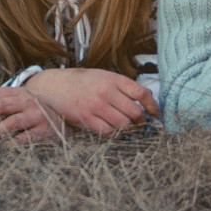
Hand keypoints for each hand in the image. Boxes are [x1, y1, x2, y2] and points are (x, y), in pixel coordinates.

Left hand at [0, 86, 64, 141]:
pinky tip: (3, 148)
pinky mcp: (44, 130)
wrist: (63, 124)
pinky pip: (23, 138)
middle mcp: (28, 100)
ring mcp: (37, 114)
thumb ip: (2, 109)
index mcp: (19, 92)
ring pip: (10, 122)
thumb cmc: (34, 117)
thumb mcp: (20, 105)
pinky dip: (10, 144)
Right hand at [24, 68, 158, 133]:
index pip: (141, 93)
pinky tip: (114, 131)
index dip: (153, 105)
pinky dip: (115, 134)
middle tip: (142, 124)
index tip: (156, 113)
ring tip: (129, 129)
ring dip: (130, 130)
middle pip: (135, 112)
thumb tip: (144, 102)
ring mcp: (96, 106)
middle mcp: (106, 92)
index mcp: (112, 79)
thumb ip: (121, 86)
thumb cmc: (81, 81)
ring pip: (124, 125)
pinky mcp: (86, 119)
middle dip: (142, 121)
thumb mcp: (103, 75)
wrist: (54, 85)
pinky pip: (108, 132)